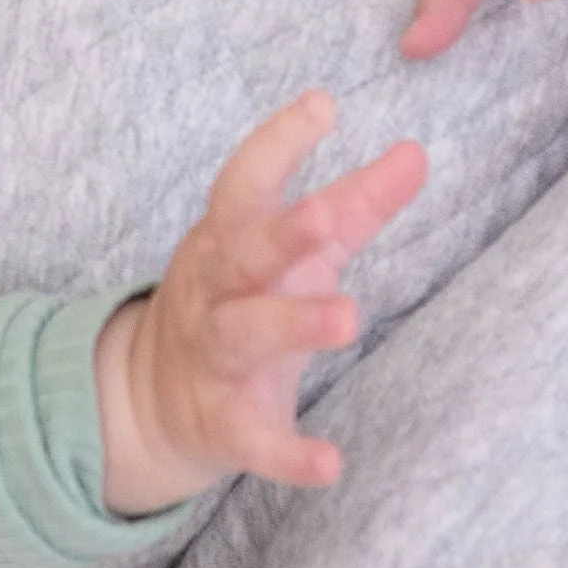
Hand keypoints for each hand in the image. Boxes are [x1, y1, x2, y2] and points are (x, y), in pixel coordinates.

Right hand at [93, 90, 426, 514]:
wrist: (150, 398)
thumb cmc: (239, 300)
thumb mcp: (288, 250)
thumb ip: (353, 204)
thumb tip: (417, 152)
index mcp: (228, 238)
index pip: (246, 181)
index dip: (280, 143)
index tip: (323, 104)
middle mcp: (214, 291)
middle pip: (241, 255)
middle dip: (280, 234)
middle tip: (323, 218)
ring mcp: (214, 357)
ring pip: (245, 335)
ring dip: (292, 324)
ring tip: (348, 318)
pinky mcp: (225, 424)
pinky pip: (255, 441)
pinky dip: (289, 454)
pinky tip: (331, 464)